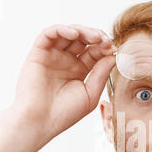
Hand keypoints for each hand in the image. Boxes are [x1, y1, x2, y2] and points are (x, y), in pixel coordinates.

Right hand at [12, 24, 115, 141]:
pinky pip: (49, 34)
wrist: (40, 122)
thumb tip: (113, 56)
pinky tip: (74, 34)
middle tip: (105, 41)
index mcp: (79, 71)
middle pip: (83, 40)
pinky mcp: (38, 53)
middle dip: (97, 37)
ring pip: (68, 33)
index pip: (94, 52)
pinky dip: (62, 29)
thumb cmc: (64, 114)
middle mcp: (66, 61)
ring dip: (82, 31)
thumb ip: (101, 74)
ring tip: (95, 37)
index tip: (114, 49)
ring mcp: (52, 56)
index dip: (105, 48)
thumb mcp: (90, 94)